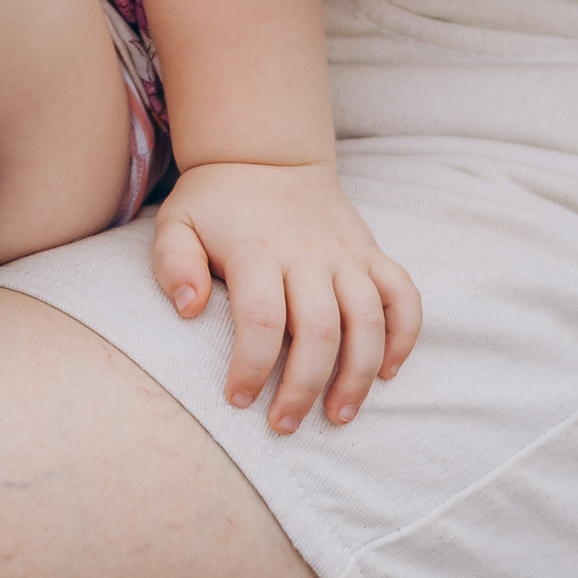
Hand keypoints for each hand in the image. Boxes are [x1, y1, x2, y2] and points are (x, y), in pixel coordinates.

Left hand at [150, 160, 421, 433]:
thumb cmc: (216, 201)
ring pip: (369, 320)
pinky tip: (387, 371)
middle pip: (320, 330)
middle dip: (305, 387)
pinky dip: (404, 336)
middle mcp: (307, 254)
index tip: (238, 400)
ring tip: (339, 415)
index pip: (261, 320)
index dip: (252, 367)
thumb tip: (189, 311)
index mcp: (256, 249)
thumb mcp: (176, 222)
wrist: (266, 154)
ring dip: (359, 375)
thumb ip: (173, 263)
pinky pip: (404, 296)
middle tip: (285, 424)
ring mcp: (345, 253)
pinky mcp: (371, 253)